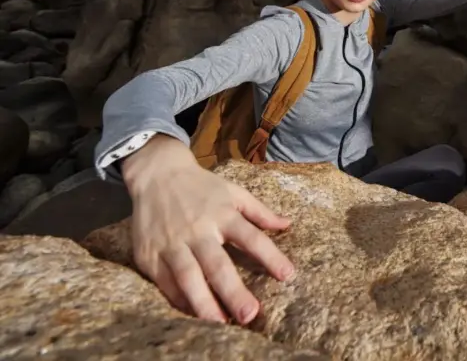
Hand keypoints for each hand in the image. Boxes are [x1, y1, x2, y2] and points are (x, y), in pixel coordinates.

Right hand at [121, 135, 294, 324]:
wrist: (157, 174)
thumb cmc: (201, 187)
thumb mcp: (234, 192)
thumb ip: (260, 211)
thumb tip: (287, 224)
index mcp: (223, 213)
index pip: (252, 237)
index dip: (271, 256)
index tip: (288, 275)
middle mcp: (198, 229)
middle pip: (217, 264)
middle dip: (233, 291)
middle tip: (249, 314)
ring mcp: (171, 243)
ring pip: (188, 277)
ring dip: (203, 302)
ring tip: (220, 323)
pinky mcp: (149, 254)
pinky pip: (164, 282)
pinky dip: (178, 298)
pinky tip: (192, 312)